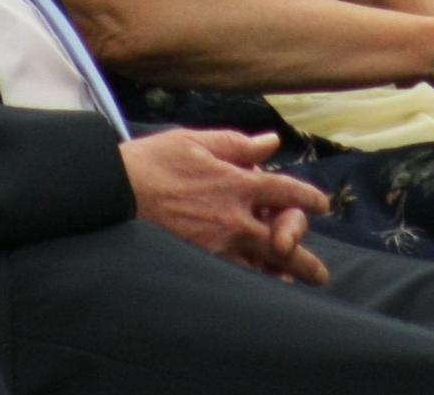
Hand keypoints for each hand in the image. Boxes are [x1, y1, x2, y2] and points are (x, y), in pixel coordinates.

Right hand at [119, 129, 330, 283]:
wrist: (113, 193)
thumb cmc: (151, 162)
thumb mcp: (195, 141)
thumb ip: (237, 144)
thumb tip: (270, 143)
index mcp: (237, 183)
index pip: (285, 191)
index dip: (307, 198)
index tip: (321, 205)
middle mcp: (234, 217)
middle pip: (283, 238)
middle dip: (304, 257)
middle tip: (319, 274)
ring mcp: (218, 245)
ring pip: (262, 266)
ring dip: (283, 277)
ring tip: (295, 289)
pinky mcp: (198, 262)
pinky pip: (234, 279)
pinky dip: (252, 285)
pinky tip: (259, 292)